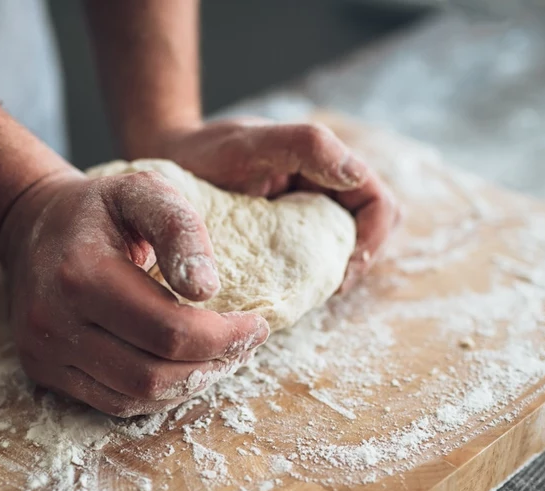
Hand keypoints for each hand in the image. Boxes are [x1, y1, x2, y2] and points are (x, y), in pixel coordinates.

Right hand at [0, 169, 270, 417]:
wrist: (31, 225)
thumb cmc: (99, 209)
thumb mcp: (143, 193)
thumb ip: (180, 230)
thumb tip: (206, 289)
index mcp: (81, 274)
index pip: (169, 330)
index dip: (225, 337)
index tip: (257, 324)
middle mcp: (54, 321)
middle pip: (153, 373)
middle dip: (213, 364)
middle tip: (244, 345)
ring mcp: (44, 352)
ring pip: (135, 396)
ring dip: (189, 384)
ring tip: (219, 357)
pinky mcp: (43, 371)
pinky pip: (113, 403)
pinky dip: (158, 394)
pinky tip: (182, 368)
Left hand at [137, 117, 402, 290]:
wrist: (164, 165)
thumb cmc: (205, 151)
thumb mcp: (250, 143)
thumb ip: (306, 145)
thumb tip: (354, 174)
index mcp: (328, 164)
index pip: (380, 204)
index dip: (373, 239)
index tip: (344, 267)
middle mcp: (324, 191)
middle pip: (370, 234)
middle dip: (356, 262)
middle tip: (325, 289)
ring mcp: (305, 218)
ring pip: (344, 253)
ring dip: (333, 274)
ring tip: (301, 293)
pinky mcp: (284, 242)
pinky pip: (312, 266)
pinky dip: (306, 281)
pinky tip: (279, 293)